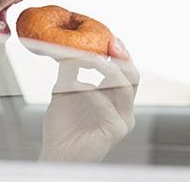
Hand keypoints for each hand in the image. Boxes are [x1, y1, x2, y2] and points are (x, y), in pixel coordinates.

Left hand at [38, 37, 138, 161]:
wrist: (56, 153)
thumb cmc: (62, 125)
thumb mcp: (65, 88)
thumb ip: (71, 67)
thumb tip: (70, 43)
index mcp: (115, 97)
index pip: (125, 69)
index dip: (119, 52)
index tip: (109, 36)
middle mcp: (124, 108)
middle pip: (133, 75)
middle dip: (122, 56)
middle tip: (110, 42)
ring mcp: (123, 120)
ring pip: (125, 87)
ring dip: (108, 69)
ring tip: (90, 58)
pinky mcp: (116, 131)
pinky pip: (107, 105)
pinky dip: (90, 90)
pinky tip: (74, 83)